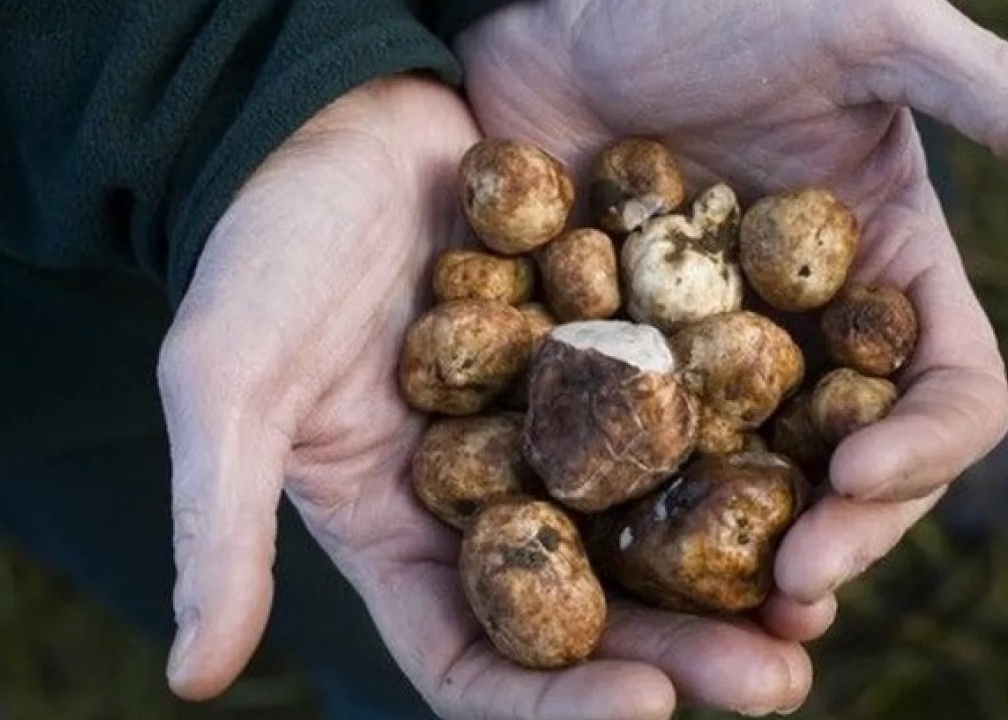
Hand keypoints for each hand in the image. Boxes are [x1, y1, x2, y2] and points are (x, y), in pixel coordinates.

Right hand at [157, 75, 807, 719]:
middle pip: (594, 610)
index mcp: (401, 534)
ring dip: (732, 571)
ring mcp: (553, 428)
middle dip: (683, 654)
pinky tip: (814, 462)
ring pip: (653, 525)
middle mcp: (489, 499)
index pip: (479, 657)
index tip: (647, 706)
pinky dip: (736, 444)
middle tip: (780, 678)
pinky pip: (680, 414)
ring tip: (814, 603)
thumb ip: (218, 521)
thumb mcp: (226, 383)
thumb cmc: (261, 251)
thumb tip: (192, 677)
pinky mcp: (603, 355)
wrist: (330, 125)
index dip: (558, 701)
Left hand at [456, 0, 1007, 695]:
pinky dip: (648, 511)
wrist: (564, 3)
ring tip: (729, 620)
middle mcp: (810, 331)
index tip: (862, 476)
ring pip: (757, 485)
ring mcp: (715, 355)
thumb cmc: (718, 2)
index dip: (927, 447)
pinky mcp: (624, 361)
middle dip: (843, 532)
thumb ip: (996, 99)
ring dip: (753, 558)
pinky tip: (624, 556)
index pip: (947, 390)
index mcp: (888, 270)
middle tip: (794, 587)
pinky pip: (646, 454)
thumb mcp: (870, 30)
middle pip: (856, 467)